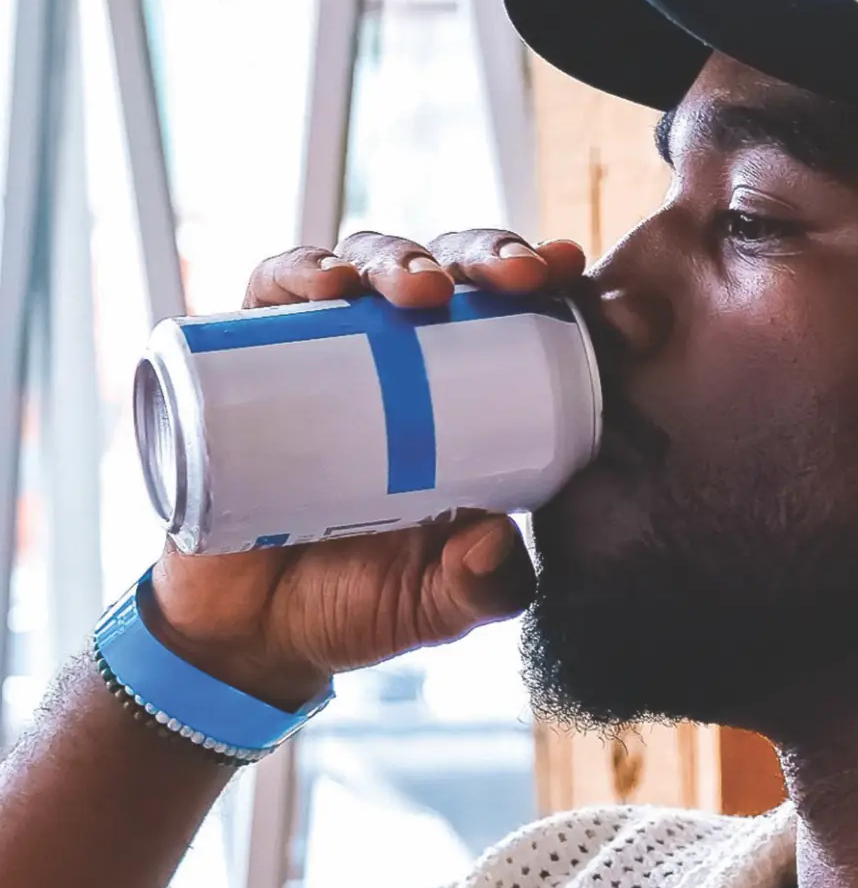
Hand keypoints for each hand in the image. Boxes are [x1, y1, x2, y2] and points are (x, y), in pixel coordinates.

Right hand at [149, 229, 587, 707]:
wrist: (250, 632)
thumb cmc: (358, 605)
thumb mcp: (438, 604)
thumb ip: (481, 588)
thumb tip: (496, 540)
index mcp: (467, 407)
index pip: (519, 322)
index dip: (553, 287)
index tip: (578, 275)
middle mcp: (402, 363)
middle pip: (455, 274)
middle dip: (491, 255)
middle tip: (517, 276)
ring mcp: (329, 352)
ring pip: (372, 264)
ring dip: (403, 257)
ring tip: (422, 289)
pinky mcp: (253, 355)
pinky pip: (274, 289)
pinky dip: (300, 270)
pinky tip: (325, 286)